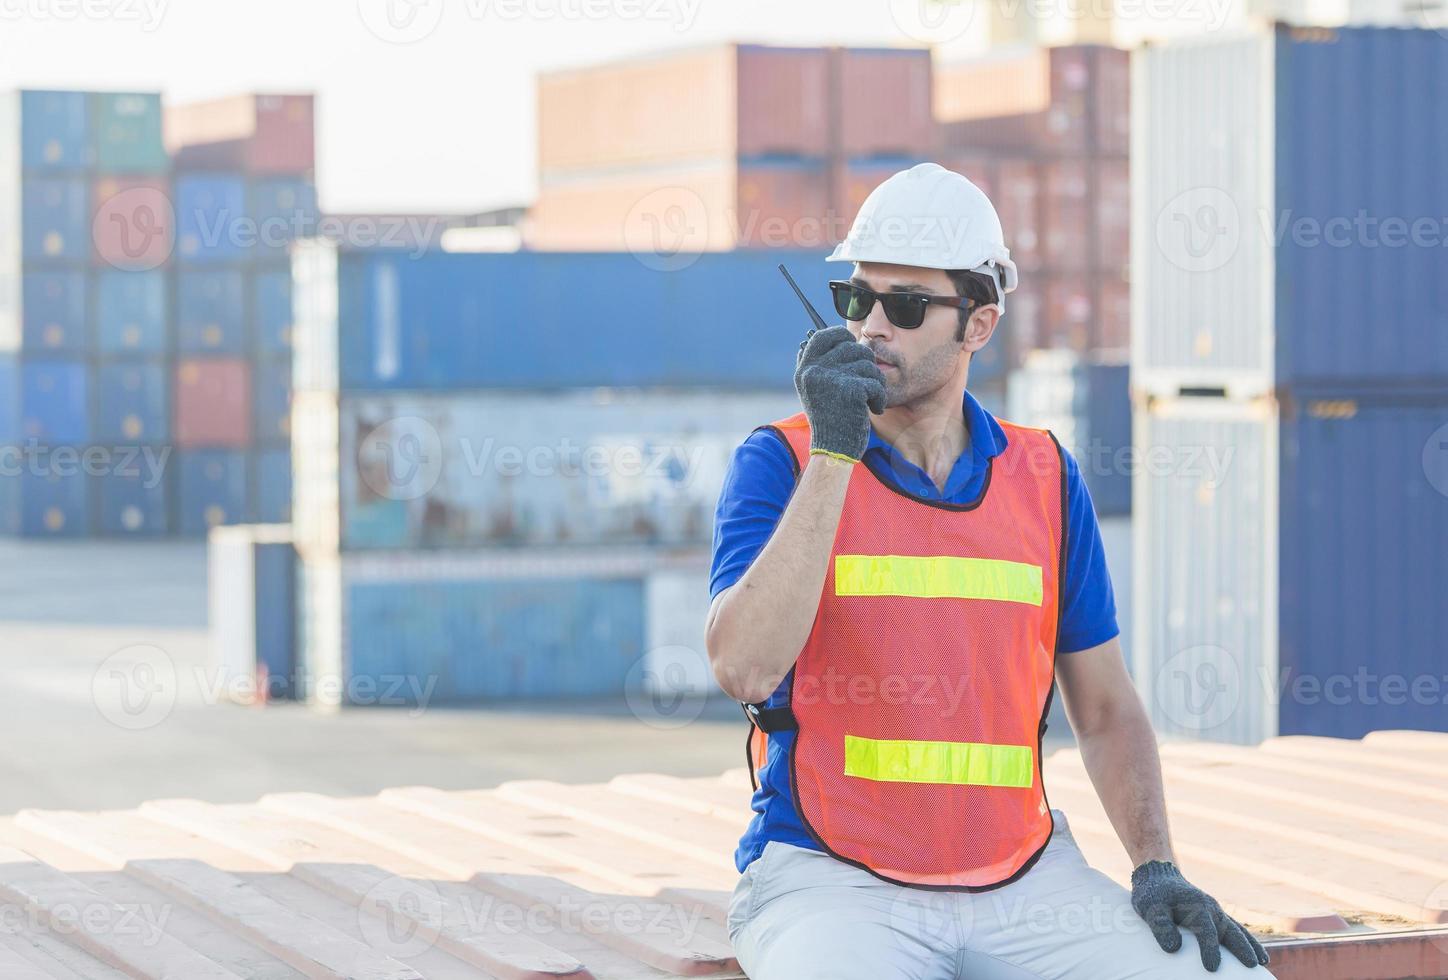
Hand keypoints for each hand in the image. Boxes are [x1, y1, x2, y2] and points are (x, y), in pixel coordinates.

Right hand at [793, 325, 886, 462]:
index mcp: (805, 369)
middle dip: (866, 364)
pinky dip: (880, 397)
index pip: (823, 336)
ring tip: (870, 398)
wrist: (833, 450)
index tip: (852, 344)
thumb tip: (838, 336)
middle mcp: (815, 371)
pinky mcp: (850, 389)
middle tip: (867, 382)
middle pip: (852, 348)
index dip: (841, 336)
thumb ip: (822, 365)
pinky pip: (875, 382)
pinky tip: (874, 408)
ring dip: (875, 382)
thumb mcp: (815, 390)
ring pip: (868, 365)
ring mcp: (832, 378)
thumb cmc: (830, 420)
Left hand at [1130, 860, 1269, 971]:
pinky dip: (1247, 939)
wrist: (1158, 875)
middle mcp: (1210, 908)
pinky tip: (1257, 952)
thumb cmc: (1152, 894)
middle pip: (1230, 930)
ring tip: (1263, 961)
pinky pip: (1235, 928)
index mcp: (1195, 906)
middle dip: (1242, 948)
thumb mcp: (1150, 908)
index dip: (1209, 949)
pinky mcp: (1215, 914)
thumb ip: (1161, 926)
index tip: (1212, 968)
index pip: (1205, 931)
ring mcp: (1215, 911)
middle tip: (1253, 965)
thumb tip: (1174, 948)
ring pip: (1237, 929)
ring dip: (1250, 945)